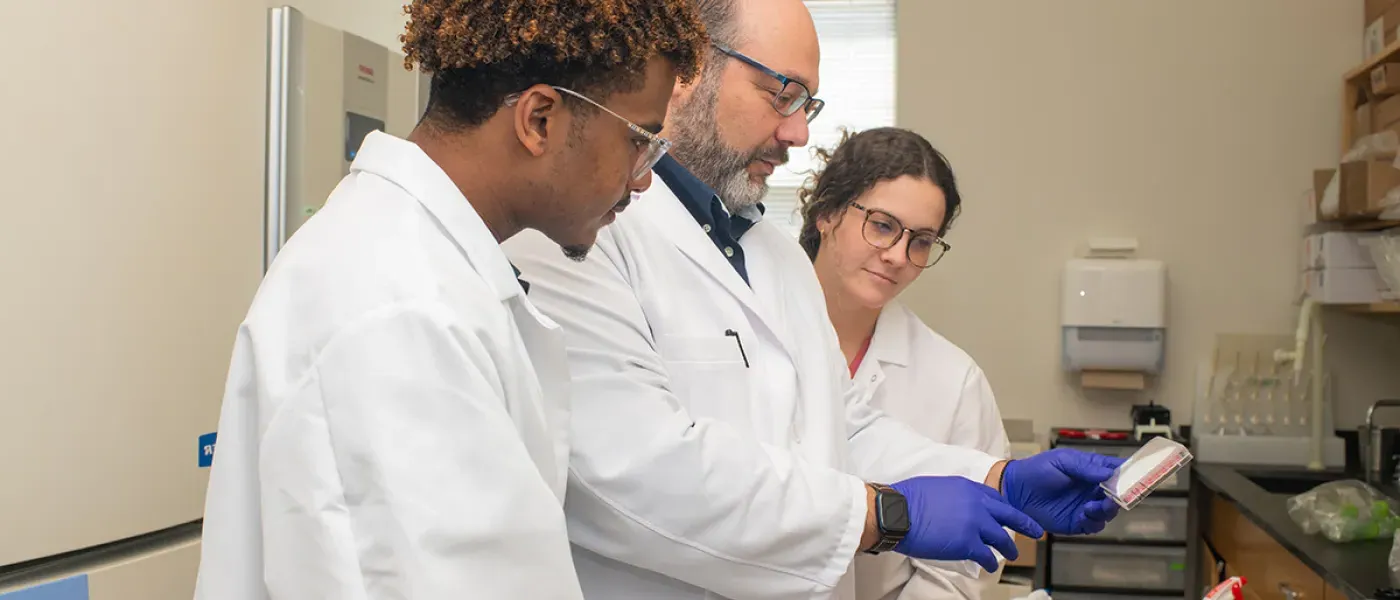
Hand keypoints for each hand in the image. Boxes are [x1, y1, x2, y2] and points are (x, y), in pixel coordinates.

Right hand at [890, 476, 1044, 572]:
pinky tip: (988, 566)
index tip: (1011, 515)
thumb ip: (953, 494)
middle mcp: (976, 503)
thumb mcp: (936, 486)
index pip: (995, 498)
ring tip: (1011, 555)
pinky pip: (986, 555)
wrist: (897, 513)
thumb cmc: (907, 499)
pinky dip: (989, 562)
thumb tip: (955, 506)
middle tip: (1035, 531)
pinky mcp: (968, 544)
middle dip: (1024, 524)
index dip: (1005, 508)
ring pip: (1001, 538)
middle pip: (1008, 515)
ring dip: (1008, 548)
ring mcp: (974, 524)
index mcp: (968, 487)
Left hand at [1001, 448, 1124, 534]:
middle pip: (1118, 495)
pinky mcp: (1076, 522)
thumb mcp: (1061, 461)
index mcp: (1091, 470)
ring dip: (1106, 510)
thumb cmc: (1037, 470)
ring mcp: (1085, 506)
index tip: (1141, 476)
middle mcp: (1092, 489)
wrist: (1014, 490)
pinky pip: (1093, 526)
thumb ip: (1084, 466)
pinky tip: (1084, 514)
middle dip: (1121, 496)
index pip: (1117, 471)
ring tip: (1092, 506)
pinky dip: (1093, 522)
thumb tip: (1108, 473)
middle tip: (1114, 497)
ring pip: (1108, 512)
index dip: (1131, 473)